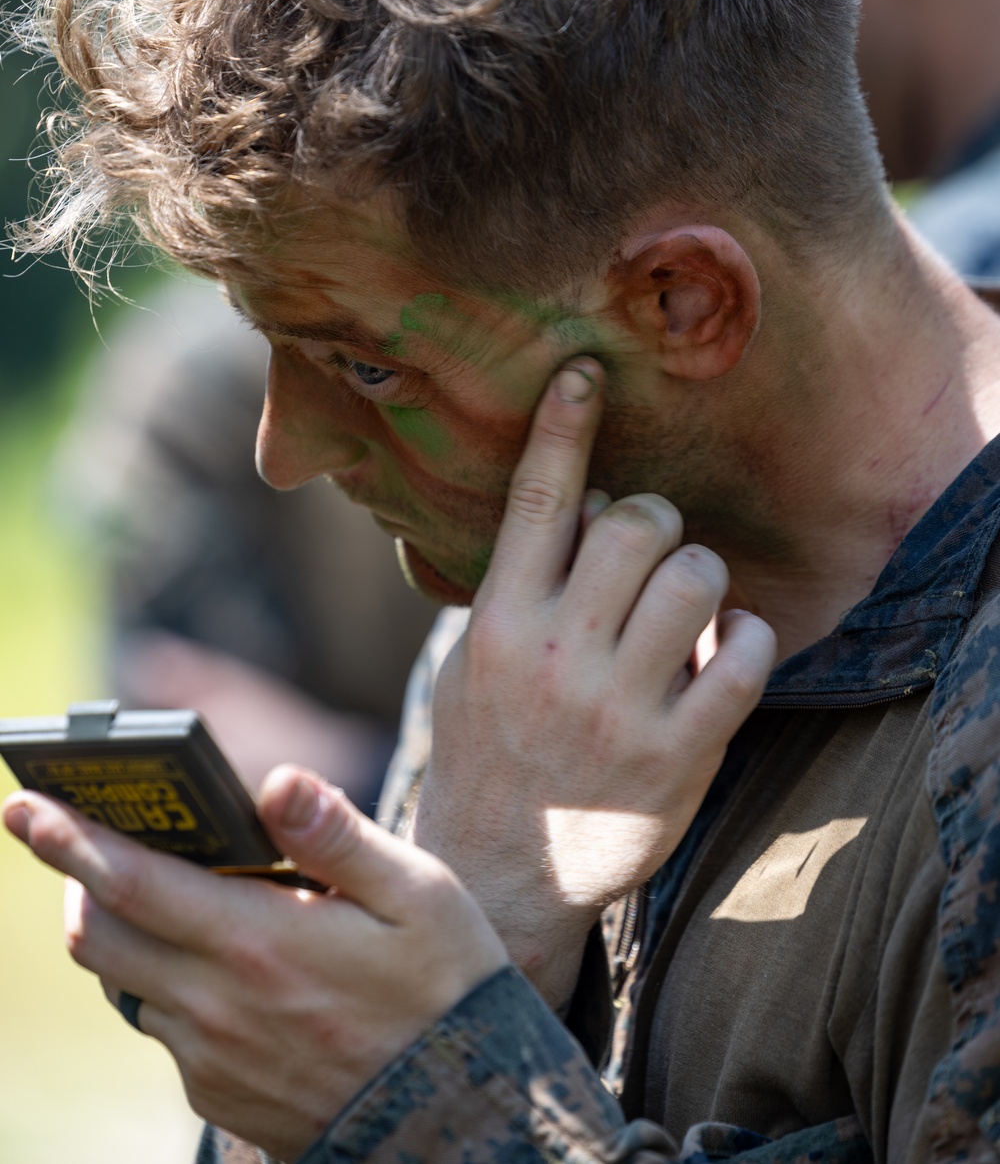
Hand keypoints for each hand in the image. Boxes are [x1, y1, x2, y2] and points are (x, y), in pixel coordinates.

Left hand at [2, 772, 505, 1162]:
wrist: (464, 1112)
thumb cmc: (446, 984)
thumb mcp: (417, 893)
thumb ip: (337, 835)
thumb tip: (276, 782)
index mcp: (259, 942)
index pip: (131, 882)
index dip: (69, 840)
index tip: (27, 805)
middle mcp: (218, 1005)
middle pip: (98, 936)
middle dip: (76, 880)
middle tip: (88, 841)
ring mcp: (211, 1058)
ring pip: (124, 983)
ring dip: (124, 931)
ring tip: (167, 894)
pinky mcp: (219, 1095)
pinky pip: (164, 1028)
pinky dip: (168, 983)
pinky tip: (225, 964)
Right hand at [413, 360, 775, 1008]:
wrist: (499, 875)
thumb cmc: (486, 751)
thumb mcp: (469, 662)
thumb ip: (517, 584)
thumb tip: (583, 500)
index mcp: (498, 625)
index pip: (537, 503)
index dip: (563, 427)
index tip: (583, 372)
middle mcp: (556, 658)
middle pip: (636, 523)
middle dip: (655, 519)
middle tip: (650, 548)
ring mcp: (620, 709)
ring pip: (696, 577)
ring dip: (702, 575)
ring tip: (689, 603)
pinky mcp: (679, 756)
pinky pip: (744, 659)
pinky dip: (749, 637)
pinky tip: (730, 645)